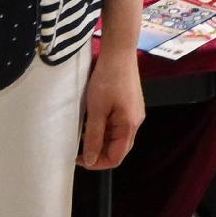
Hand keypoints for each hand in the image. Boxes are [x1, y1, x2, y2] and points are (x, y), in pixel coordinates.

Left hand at [79, 45, 145, 171]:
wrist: (119, 53)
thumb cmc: (108, 80)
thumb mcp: (96, 110)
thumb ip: (93, 137)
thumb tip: (90, 160)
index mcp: (129, 126)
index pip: (116, 158)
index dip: (97, 163)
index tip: (79, 159)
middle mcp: (136, 123)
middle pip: (118, 149)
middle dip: (99, 153)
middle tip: (79, 148)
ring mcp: (134, 113)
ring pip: (117, 137)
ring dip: (101, 140)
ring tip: (83, 133)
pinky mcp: (130, 105)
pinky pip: (118, 125)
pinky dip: (105, 128)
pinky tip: (93, 120)